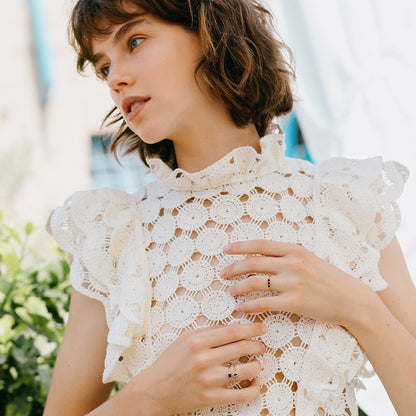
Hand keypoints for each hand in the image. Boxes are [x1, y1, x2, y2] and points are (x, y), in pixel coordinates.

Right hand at [134, 323, 266, 414]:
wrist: (154, 391)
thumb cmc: (170, 361)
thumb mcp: (185, 338)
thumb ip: (210, 331)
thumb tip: (235, 326)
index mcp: (198, 342)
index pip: (233, 331)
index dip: (252, 328)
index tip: (261, 327)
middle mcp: (205, 360)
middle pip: (242, 347)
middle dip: (258, 344)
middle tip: (261, 344)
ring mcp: (210, 381)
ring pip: (246, 370)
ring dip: (258, 364)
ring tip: (256, 362)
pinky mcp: (212, 399)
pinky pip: (242, 395)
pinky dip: (254, 388)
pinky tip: (255, 382)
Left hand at [221, 240, 374, 326]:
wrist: (352, 299)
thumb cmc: (330, 279)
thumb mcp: (310, 259)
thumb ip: (288, 256)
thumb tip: (262, 256)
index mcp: (295, 250)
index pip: (260, 245)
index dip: (240, 246)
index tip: (226, 249)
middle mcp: (292, 263)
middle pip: (253, 262)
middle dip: (233, 268)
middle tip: (222, 273)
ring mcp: (293, 283)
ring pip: (255, 282)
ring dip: (238, 287)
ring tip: (230, 292)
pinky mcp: (295, 302)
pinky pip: (263, 303)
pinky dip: (248, 305)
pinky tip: (241, 308)